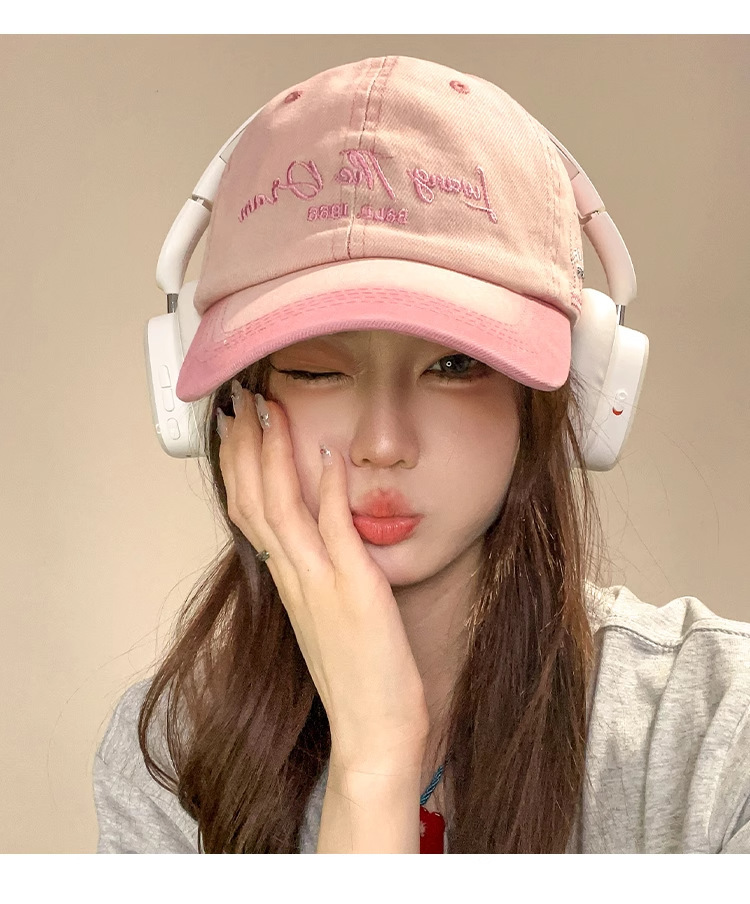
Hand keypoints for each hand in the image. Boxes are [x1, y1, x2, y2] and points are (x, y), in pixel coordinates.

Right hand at [217, 384, 429, 775]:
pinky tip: (326, 454)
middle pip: (254, 500)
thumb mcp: (328, 616)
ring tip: (266, 410)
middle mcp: (294, 577)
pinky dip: (326, 489)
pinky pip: (333, 530)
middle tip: (239, 401)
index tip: (236, 427)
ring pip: (280, 507)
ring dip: (272, 454)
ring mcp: (320, 582)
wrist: (372, 732)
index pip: (249, 512)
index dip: (239, 466)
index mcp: (287, 582)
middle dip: (244, 446)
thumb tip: (321, 532)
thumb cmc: (357, 677)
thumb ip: (319, 572)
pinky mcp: (354, 589)